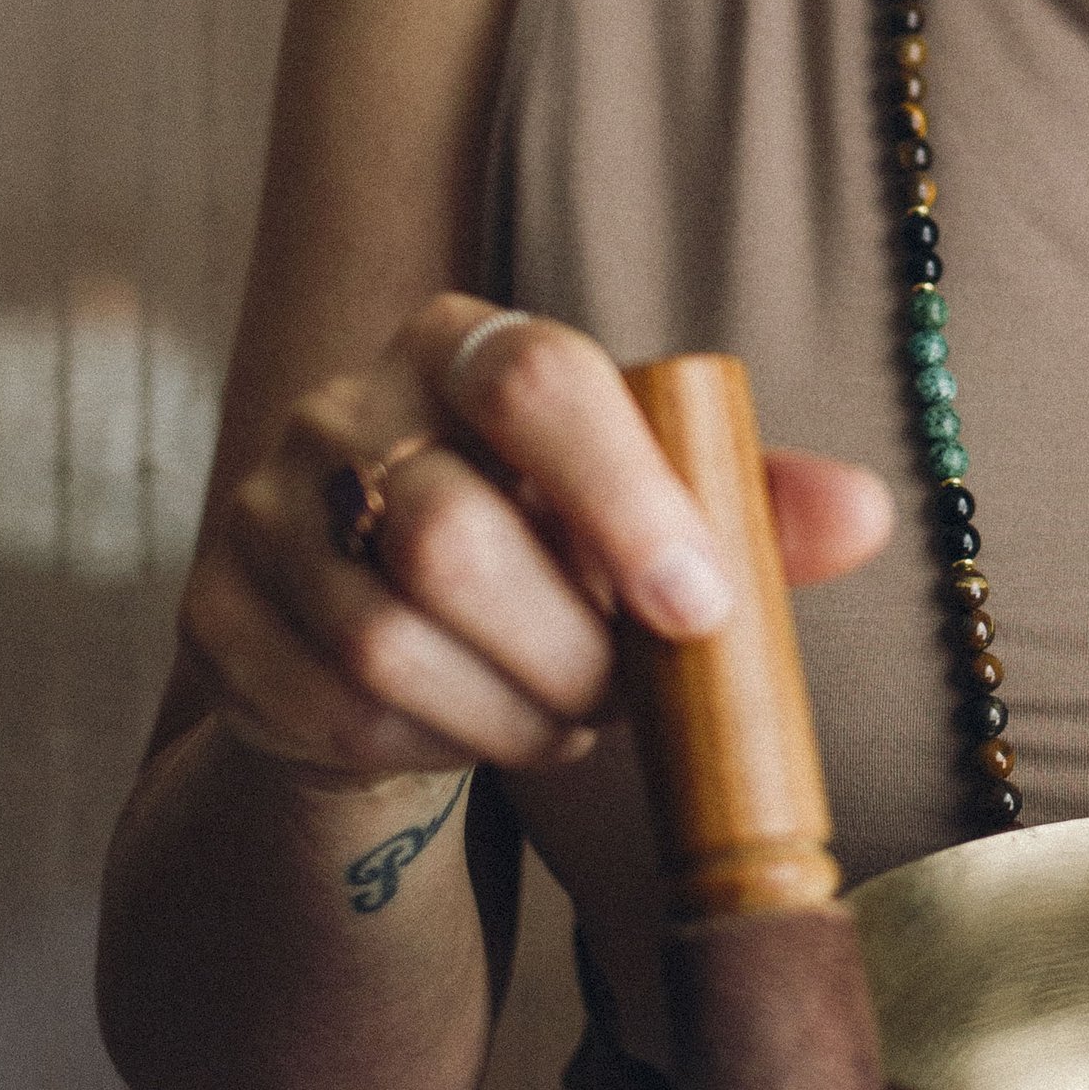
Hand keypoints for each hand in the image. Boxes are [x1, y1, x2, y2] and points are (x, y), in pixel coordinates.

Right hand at [177, 296, 892, 791]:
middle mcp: (346, 407)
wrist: (406, 643)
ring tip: (565, 717)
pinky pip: (332, 712)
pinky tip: (477, 733)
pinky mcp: (218, 615)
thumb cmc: (557, 556)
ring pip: (388, 641)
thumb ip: (754, 509)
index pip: (535, 381)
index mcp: (465, 343)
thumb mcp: (657, 521)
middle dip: (567, 648)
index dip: (622, 498)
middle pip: (452, 537)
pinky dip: (434, 747)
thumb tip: (870, 514)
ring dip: (509, 711)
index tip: (698, 607)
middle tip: (623, 692)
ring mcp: (265, 510)